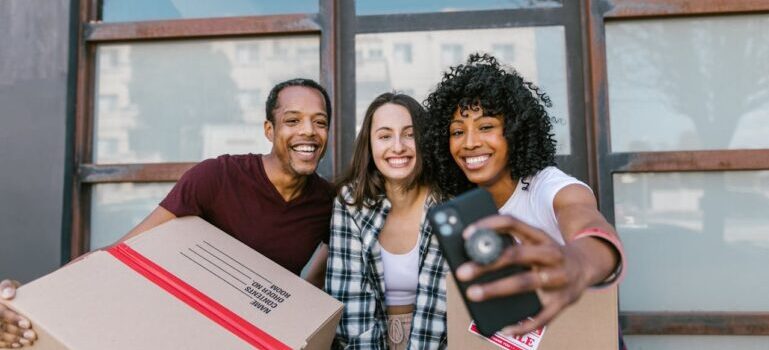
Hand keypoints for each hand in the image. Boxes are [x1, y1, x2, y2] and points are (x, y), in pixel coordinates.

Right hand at [0, 280, 36, 347]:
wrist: (4, 298)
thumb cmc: (8, 293)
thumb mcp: (7, 286)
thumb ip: (7, 287)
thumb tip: (8, 294)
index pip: (1, 312)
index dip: (13, 319)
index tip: (28, 323)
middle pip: (1, 326)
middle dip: (17, 332)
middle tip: (32, 335)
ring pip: (0, 335)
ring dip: (15, 339)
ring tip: (29, 340)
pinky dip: (8, 344)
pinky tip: (19, 344)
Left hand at [455, 215, 591, 335]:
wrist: (586, 267)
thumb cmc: (547, 255)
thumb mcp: (533, 242)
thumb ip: (508, 244)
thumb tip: (471, 252)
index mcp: (540, 236)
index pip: (512, 223)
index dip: (489, 226)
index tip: (466, 235)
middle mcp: (551, 254)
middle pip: (516, 254)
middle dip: (487, 263)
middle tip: (462, 272)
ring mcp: (559, 278)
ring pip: (525, 282)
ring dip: (497, 289)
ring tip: (473, 294)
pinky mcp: (563, 301)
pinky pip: (542, 316)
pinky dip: (523, 323)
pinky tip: (504, 327)